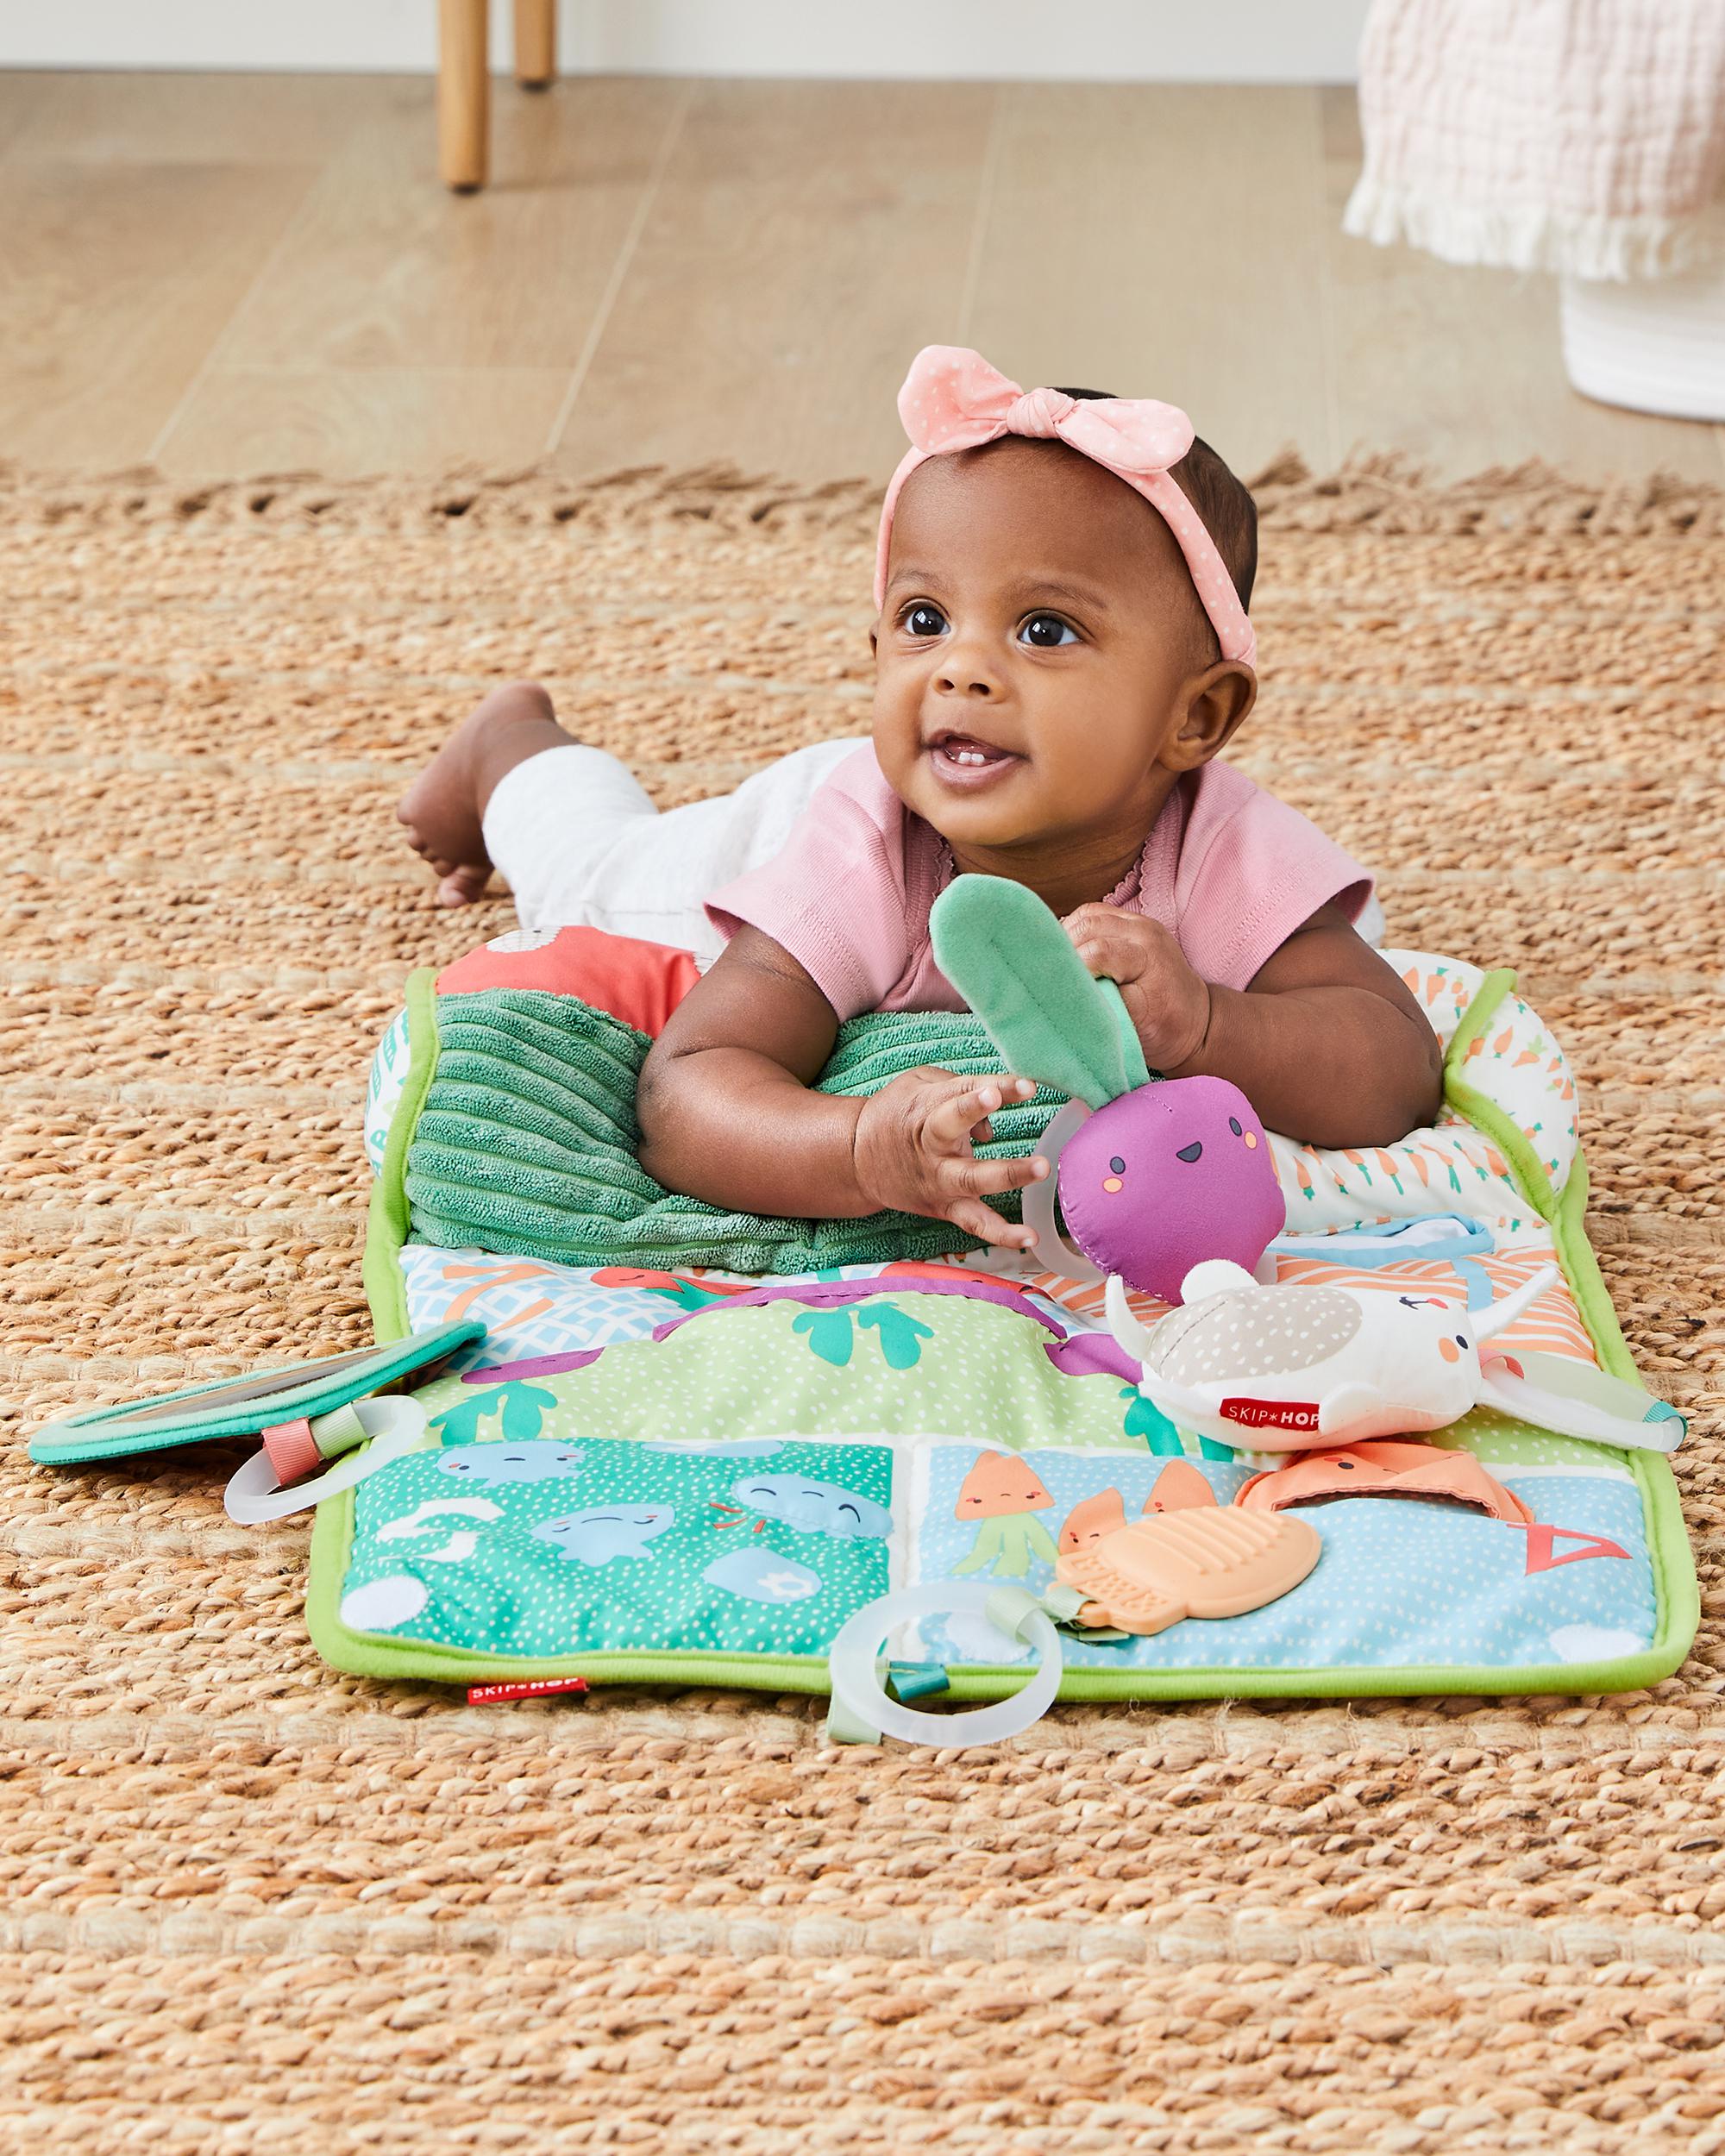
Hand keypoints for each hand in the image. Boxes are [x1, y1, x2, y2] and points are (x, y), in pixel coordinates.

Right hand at [851, 1067, 1047, 1250]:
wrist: (856, 1159)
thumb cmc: (896, 1113)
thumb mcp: (919, 1084)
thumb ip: (960, 1088)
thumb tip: (991, 1125)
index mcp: (924, 1110)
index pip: (962, 1093)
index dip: (995, 1088)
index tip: (1026, 1086)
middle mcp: (929, 1146)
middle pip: (952, 1131)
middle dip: (978, 1117)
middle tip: (1002, 1102)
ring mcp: (938, 1180)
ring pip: (970, 1180)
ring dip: (1007, 1174)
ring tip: (1041, 1168)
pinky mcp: (945, 1207)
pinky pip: (974, 1224)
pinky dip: (1002, 1234)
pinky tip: (1030, 1237)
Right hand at [1062, 906, 1210, 1073]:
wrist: (1195, 1021)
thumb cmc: (1165, 1028)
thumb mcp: (1135, 1023)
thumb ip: (1102, 1001)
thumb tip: (1069, 990)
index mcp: (1147, 954)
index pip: (1096, 951)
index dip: (1071, 970)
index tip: (1056, 990)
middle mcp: (1144, 930)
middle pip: (1087, 925)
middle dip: (1063, 949)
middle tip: (1050, 977)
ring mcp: (1138, 922)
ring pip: (1087, 914)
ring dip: (1067, 936)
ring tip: (1058, 965)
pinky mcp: (1130, 923)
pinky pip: (1093, 915)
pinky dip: (1076, 931)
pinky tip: (1070, 953)